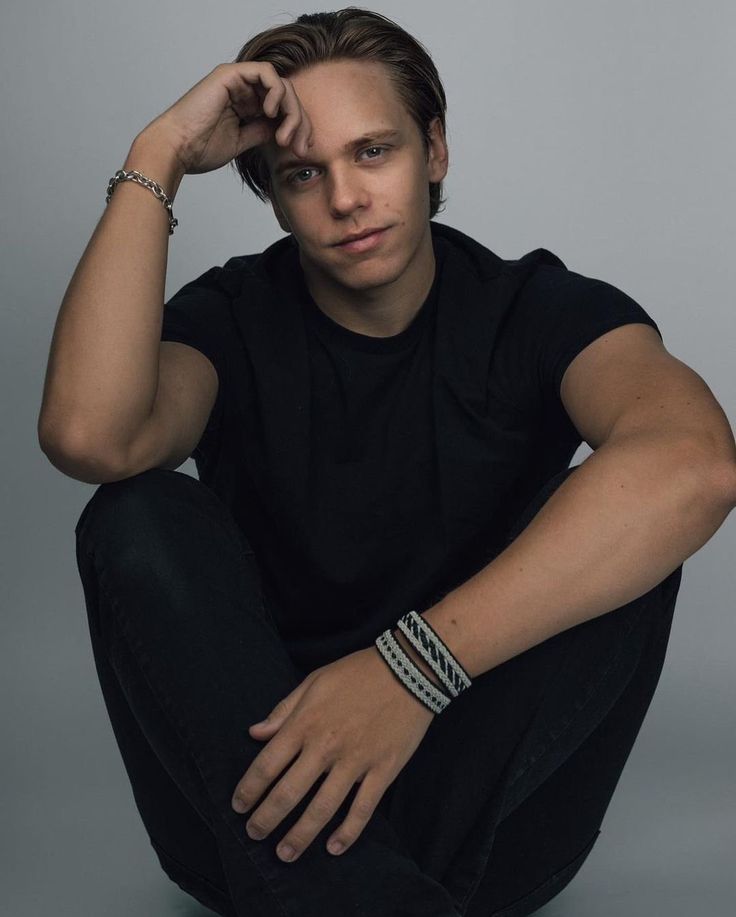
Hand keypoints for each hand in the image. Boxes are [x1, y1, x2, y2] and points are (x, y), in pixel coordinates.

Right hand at [137, 60, 312, 175]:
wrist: (178, 148)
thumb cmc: (200, 149)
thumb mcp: (242, 142)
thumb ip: (262, 132)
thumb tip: (282, 129)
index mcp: (245, 106)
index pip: (283, 108)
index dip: (299, 127)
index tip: (302, 150)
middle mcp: (242, 89)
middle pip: (286, 95)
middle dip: (300, 122)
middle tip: (300, 146)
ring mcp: (237, 80)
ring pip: (280, 84)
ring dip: (291, 110)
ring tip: (285, 135)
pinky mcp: (231, 74)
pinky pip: (266, 73)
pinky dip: (276, 92)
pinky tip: (270, 114)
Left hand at [231, 646, 435, 861]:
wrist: (410, 669)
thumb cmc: (358, 672)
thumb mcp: (315, 681)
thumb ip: (284, 710)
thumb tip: (255, 733)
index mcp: (306, 723)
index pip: (268, 765)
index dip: (249, 789)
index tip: (238, 806)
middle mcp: (326, 746)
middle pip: (288, 793)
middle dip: (266, 819)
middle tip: (254, 835)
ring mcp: (356, 761)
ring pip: (322, 808)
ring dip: (300, 836)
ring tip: (284, 854)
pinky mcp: (383, 770)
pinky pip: (363, 809)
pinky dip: (347, 832)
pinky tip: (333, 847)